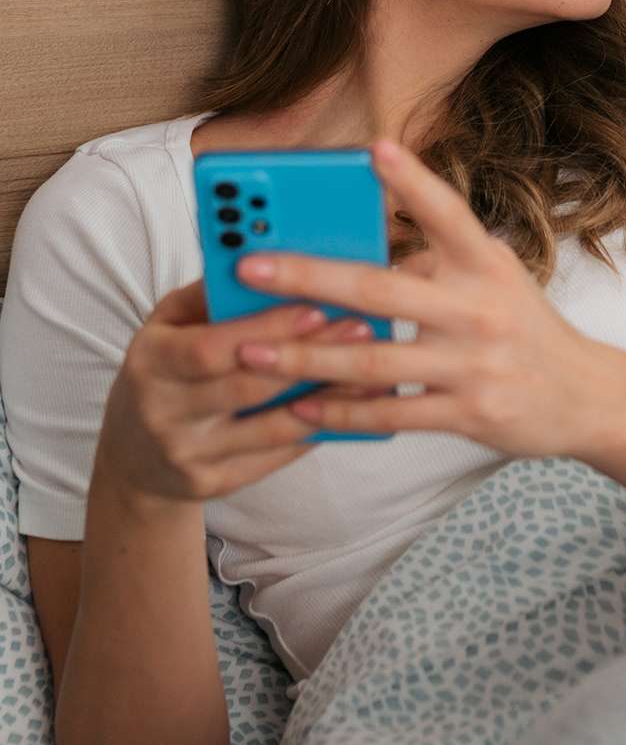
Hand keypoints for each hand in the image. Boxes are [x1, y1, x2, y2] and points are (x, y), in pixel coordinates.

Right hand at [96, 282, 375, 503]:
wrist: (133, 456)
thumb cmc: (164, 372)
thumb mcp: (168, 326)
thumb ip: (210, 296)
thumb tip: (269, 261)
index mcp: (149, 362)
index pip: (212, 347)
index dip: (266, 328)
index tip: (317, 306)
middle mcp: (163, 412)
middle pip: (249, 387)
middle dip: (310, 357)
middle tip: (362, 330)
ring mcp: (190, 453)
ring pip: (272, 427)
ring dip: (328, 398)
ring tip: (373, 371)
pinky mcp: (214, 483)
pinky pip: (278, 455)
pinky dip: (319, 428)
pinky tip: (354, 408)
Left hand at [232, 139, 613, 459]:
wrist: (586, 396)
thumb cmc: (524, 328)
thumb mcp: (495, 277)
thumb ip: (437, 258)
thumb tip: (359, 243)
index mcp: (484, 265)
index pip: (448, 213)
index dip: (412, 181)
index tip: (374, 148)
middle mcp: (479, 309)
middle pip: (381, 288)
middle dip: (309, 276)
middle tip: (250, 267)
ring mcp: (473, 363)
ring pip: (373, 359)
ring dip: (304, 356)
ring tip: (250, 351)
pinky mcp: (469, 411)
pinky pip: (391, 411)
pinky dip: (342, 412)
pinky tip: (302, 407)